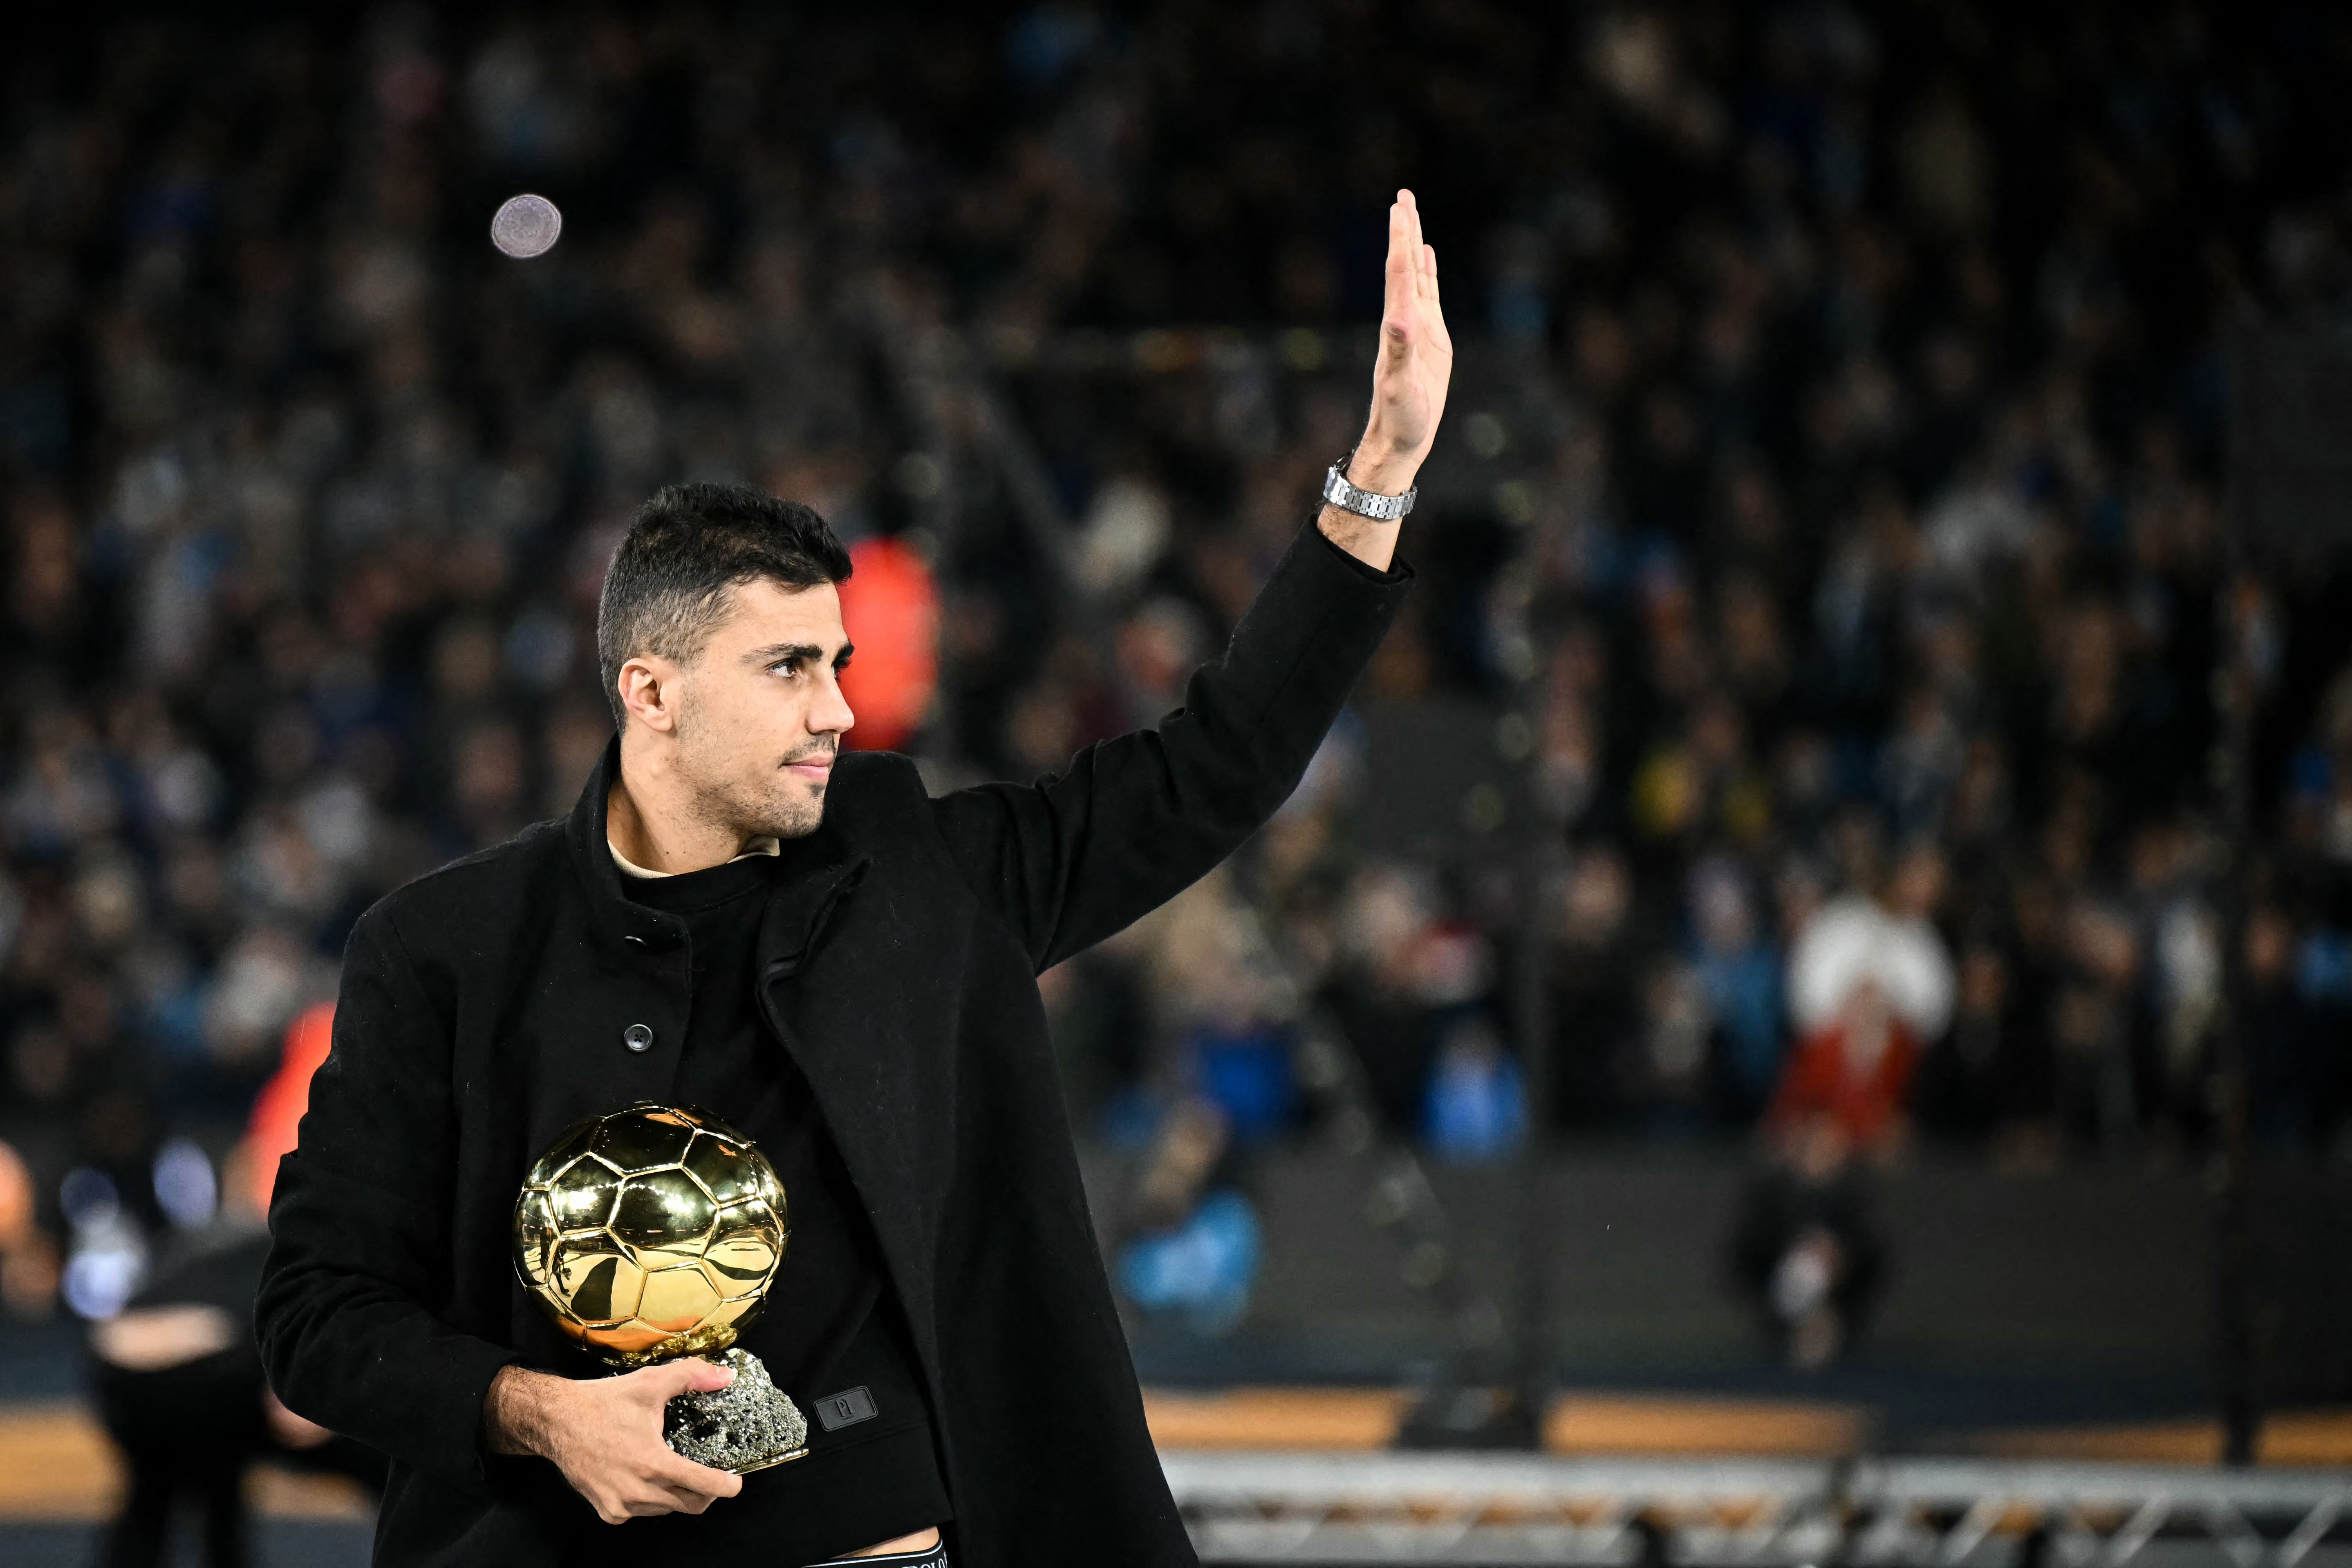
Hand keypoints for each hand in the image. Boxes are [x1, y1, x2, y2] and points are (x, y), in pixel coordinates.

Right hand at [484, 1360, 743, 1524]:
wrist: (557, 1420)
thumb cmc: (603, 1402)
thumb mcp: (650, 1383)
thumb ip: (691, 1377)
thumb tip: (724, 1377)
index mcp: (654, 1463)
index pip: (704, 1486)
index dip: (726, 1486)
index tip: (735, 1482)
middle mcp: (638, 1490)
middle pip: (689, 1503)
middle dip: (705, 1491)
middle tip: (709, 1474)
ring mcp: (621, 1505)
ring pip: (666, 1509)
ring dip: (675, 1494)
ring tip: (670, 1468)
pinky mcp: (607, 1511)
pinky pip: (641, 1512)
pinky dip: (650, 1499)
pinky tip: (644, 1477)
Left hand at [1351, 188, 1452, 495]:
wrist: (1400, 438)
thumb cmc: (1400, 418)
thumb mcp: (1400, 387)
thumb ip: (1399, 353)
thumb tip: (1398, 319)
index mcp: (1398, 326)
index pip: (1399, 274)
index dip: (1400, 240)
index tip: (1399, 208)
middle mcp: (1404, 320)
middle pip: (1404, 266)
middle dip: (1403, 230)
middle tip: (1402, 196)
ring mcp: (1417, 326)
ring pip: (1415, 275)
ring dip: (1412, 244)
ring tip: (1410, 214)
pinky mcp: (1430, 337)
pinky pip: (1428, 294)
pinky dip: (1427, 272)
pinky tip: (1427, 255)